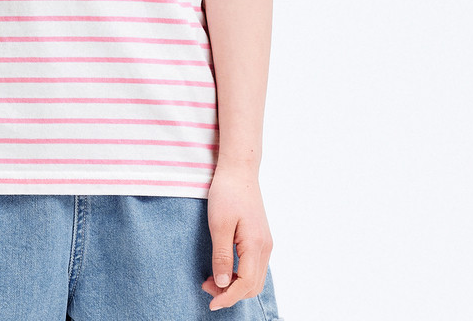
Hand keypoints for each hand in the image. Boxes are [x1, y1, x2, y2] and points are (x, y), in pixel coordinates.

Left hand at [201, 164, 272, 311]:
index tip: (210, 303)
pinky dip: (240, 274)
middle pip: (252, 286)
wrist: (239, 169)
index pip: (245, 284)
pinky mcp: (260, 238)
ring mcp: (264, 242)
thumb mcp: (219, 225)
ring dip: (235, 285)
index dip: (227, 297)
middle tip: (206, 288)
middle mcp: (265, 247)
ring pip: (254, 278)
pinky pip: (254, 267)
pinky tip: (223, 268)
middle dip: (230, 293)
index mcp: (256, 245)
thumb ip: (221, 256)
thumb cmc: (227, 193)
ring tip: (212, 280)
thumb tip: (222, 284)